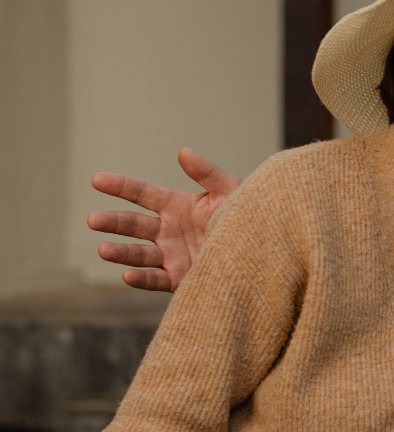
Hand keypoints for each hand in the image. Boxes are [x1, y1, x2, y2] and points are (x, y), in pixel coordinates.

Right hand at [88, 148, 241, 291]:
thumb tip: (183, 151)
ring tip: (103, 249)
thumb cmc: (247, 215)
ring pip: (139, 254)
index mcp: (177, 206)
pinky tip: (127, 276)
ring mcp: (171, 255)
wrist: (262, 250)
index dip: (121, 186)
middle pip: (134, 225)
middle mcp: (168, 230)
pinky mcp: (179, 278)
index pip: (142, 193)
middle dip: (113, 222)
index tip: (97, 179)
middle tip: (93, 220)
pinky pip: (156, 279)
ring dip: (121, 252)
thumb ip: (206, 173)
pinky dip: (141, 278)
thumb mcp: (228, 192)